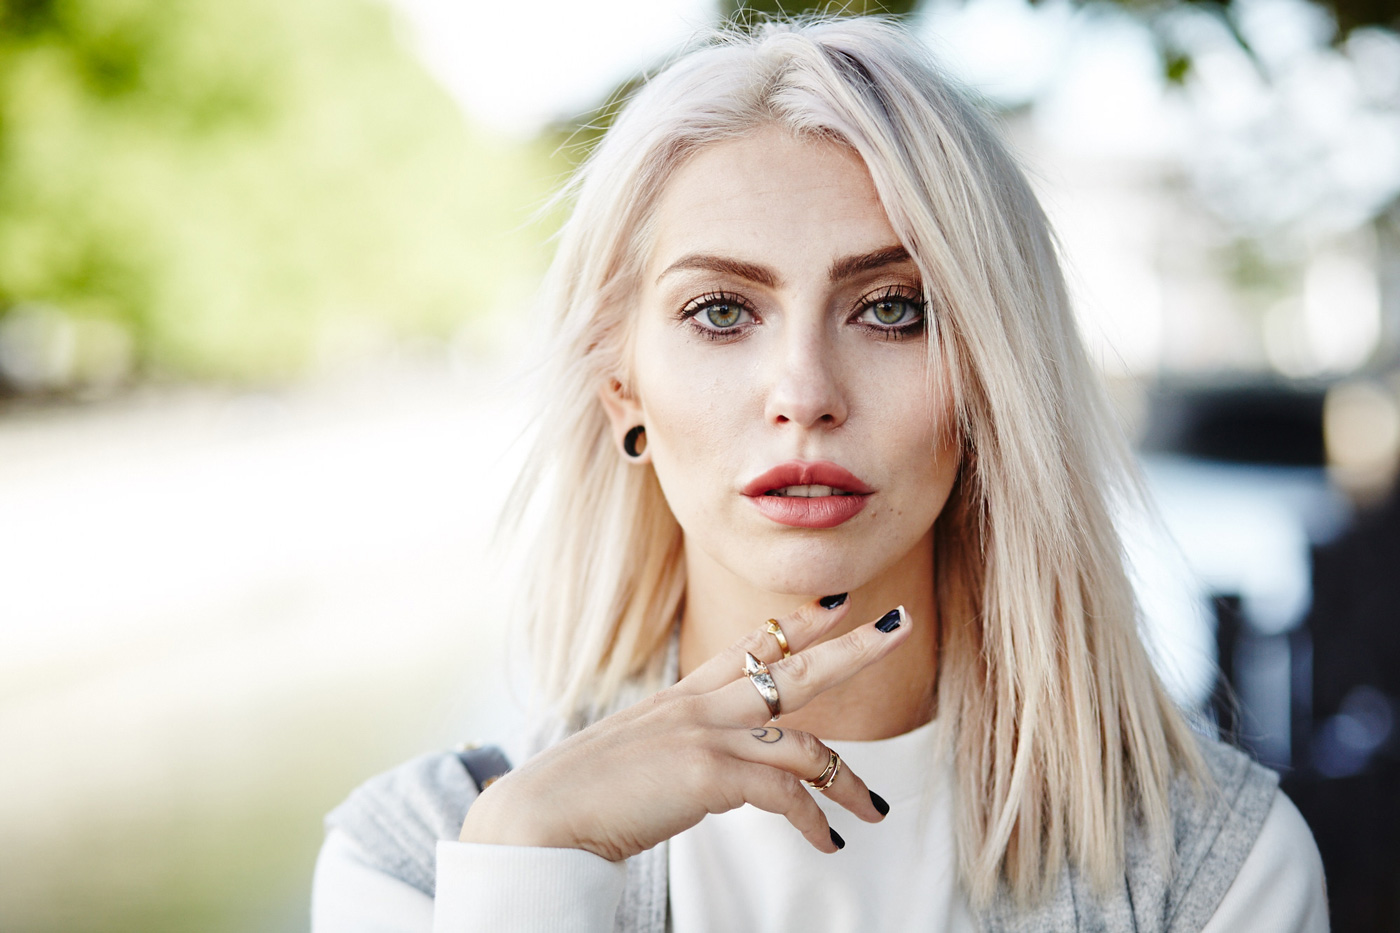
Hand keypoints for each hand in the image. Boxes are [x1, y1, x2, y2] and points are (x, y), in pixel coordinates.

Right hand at [458, 598, 911, 860]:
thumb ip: (686, 752)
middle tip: (898, 625)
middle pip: (793, 666)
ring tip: (877, 808)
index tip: (835, 603)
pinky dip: (813, 821)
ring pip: (804, 740)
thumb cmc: (583, 795)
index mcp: (682, 696)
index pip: (750, 645)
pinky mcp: (707, 773)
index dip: (797, 622)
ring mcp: (705, 734)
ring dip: (849, 779)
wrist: (540, 817)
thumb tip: (728, 776)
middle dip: (852, 646)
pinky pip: (784, 795)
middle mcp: (699, 704)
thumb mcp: (640, 758)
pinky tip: (827, 842)